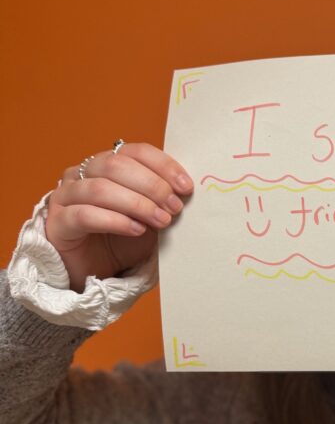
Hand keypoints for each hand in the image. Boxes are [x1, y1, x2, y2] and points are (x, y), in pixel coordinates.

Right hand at [45, 142, 193, 292]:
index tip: (185, 186)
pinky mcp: (58, 222)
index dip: (162, 165)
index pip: (134, 151)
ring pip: (100, 189)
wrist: (95, 272)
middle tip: (175, 207)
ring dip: (137, 204)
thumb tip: (186, 192)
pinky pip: (85, 215)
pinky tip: (137, 230)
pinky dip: (115, 221)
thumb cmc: (122, 240)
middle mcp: (81, 174)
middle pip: (116, 166)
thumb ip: (162, 201)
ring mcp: (65, 196)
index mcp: (105, 164)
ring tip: (161, 220)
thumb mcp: (149, 217)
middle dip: (152, 186)